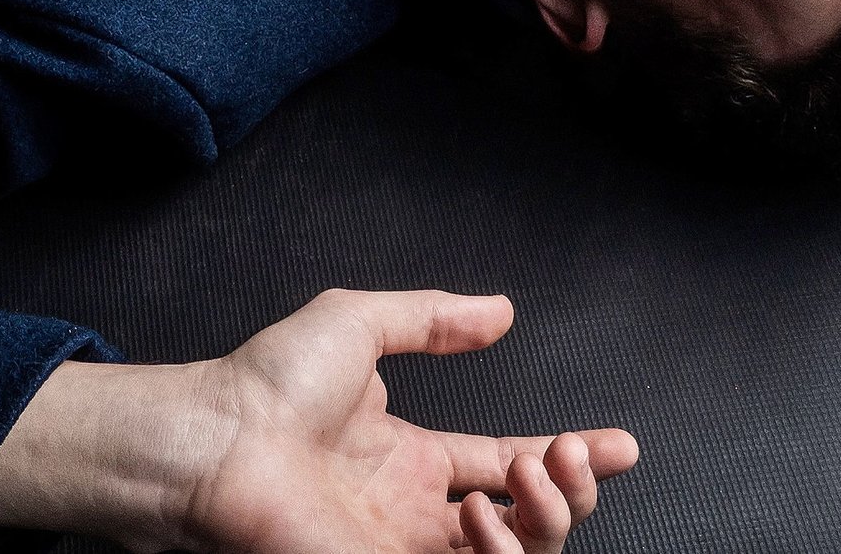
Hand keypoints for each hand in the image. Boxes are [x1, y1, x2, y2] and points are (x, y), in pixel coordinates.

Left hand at [180, 289, 636, 552]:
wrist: (218, 438)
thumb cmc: (266, 384)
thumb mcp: (361, 324)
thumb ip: (434, 319)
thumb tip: (499, 310)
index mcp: (408, 458)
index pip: (507, 464)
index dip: (569, 458)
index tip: (621, 444)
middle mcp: (413, 512)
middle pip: (528, 520)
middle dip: (570, 488)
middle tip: (569, 455)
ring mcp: (401, 548)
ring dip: (546, 520)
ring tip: (528, 477)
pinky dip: (503, 553)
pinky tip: (482, 517)